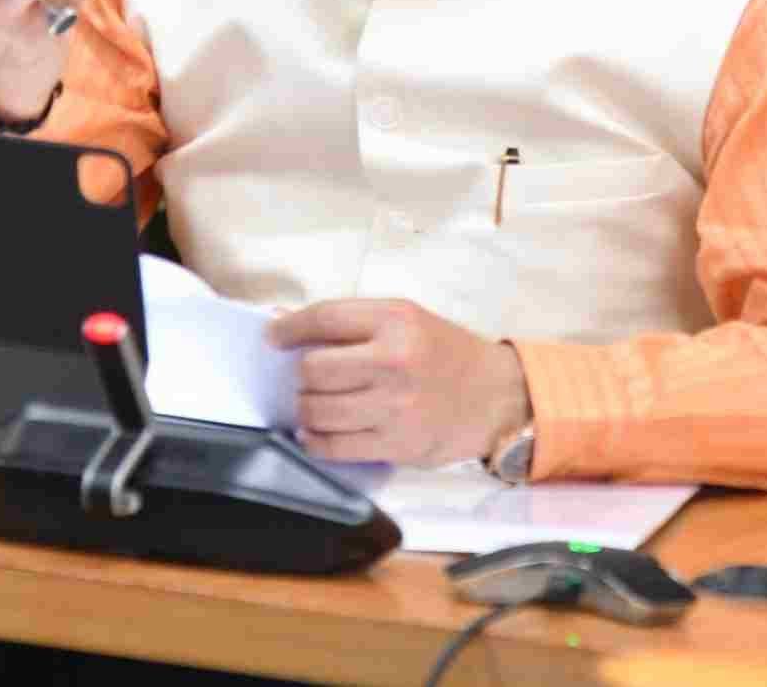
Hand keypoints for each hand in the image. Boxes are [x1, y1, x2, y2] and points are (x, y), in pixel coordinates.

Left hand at [267, 299, 529, 467]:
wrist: (494, 395)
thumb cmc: (444, 352)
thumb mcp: (406, 319)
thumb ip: (352, 321)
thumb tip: (285, 323)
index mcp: (396, 321)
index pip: (326, 318)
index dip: (290, 328)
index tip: (272, 337)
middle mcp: (394, 361)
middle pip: (315, 368)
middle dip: (301, 375)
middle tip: (310, 378)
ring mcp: (394, 406)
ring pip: (318, 411)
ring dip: (306, 409)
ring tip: (315, 404)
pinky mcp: (395, 444)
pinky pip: (334, 447)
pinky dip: (315, 441)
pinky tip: (317, 433)